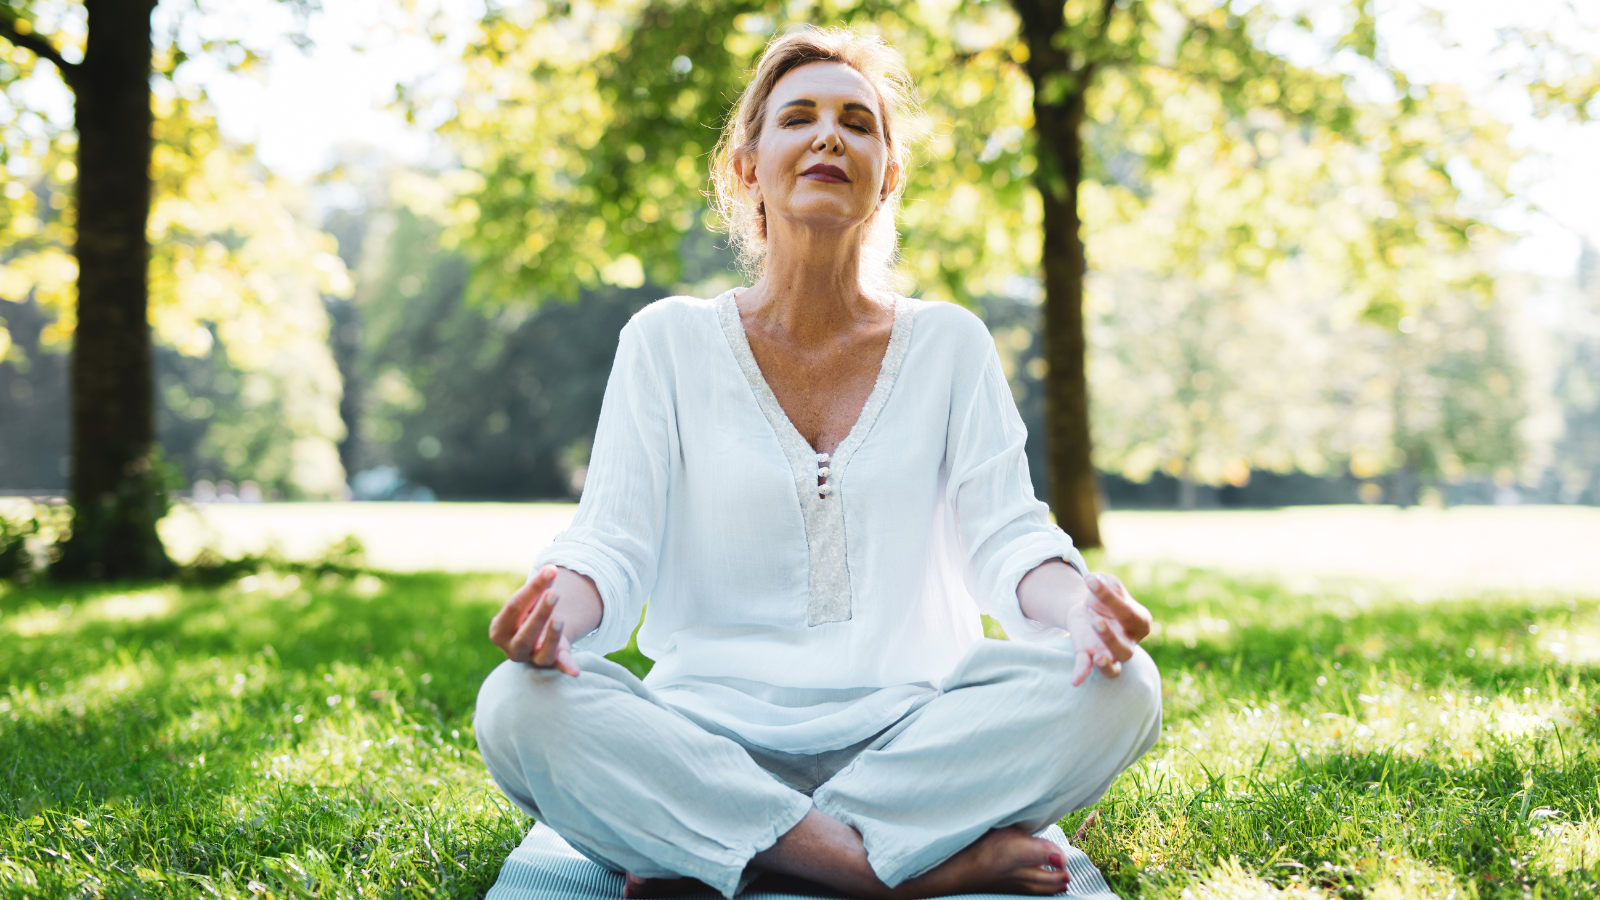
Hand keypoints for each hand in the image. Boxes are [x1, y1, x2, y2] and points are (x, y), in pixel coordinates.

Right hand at [489, 565, 579, 675]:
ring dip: (552, 637)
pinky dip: (567, 668)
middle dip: (540, 613)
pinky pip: (558, 667)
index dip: (533, 589)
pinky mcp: (550, 664)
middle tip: (554, 594)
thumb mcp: (528, 601)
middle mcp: (512, 649)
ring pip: (541, 653)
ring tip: (560, 619)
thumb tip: (552, 569)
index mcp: (499, 630)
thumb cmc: (526, 614)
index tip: (551, 571)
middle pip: (525, 634)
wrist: (531, 636)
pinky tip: (576, 672)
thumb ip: (539, 588)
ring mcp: (531, 660)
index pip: (514, 608)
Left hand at [1064, 572, 1153, 686]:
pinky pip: (1086, 668)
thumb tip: (1099, 583)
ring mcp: (1110, 652)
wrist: (1089, 606)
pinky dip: (1081, 674)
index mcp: (1139, 621)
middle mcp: (1128, 641)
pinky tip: (1075, 681)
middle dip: (1110, 638)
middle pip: (1125, 649)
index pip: (1127, 612)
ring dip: (1105, 664)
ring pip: (1113, 667)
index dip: (1109, 597)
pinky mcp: (1089, 654)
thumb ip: (1109, 584)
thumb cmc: (1107, 595)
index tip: (1090, 580)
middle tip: (1096, 621)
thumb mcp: (1110, 584)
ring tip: (1097, 658)